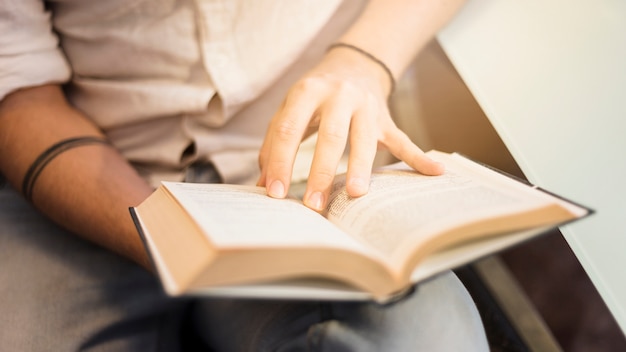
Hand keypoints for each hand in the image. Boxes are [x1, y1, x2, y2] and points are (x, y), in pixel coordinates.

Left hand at [257, 47, 443, 210]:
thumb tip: (264, 183)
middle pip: (331, 136)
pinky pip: (403, 140)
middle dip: (321, 173)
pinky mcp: (386, 120)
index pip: (290, 129)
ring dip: (361, 168)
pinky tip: (435, 170)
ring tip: (357, 194)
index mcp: (308, 92)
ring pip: (365, 140)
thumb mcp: (290, 108)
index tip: (276, 192)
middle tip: (314, 205)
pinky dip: (420, 157)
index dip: (281, 161)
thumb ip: (274, 143)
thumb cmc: (314, 96)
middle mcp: (340, 96)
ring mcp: (367, 107)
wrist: (353, 67)